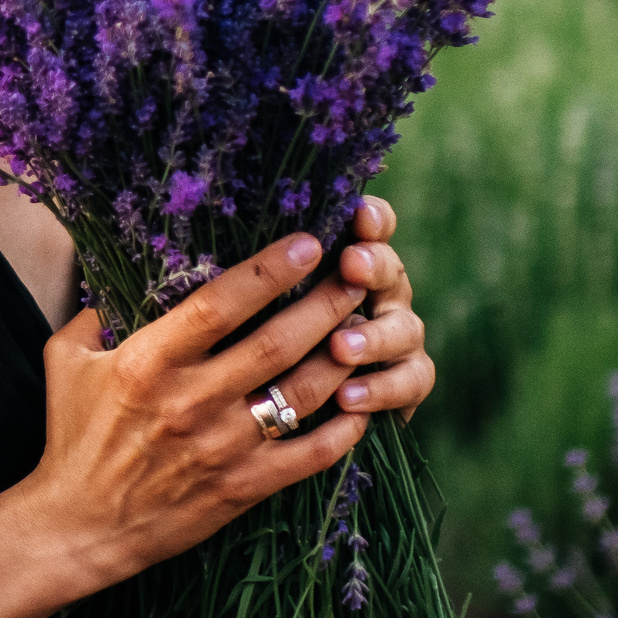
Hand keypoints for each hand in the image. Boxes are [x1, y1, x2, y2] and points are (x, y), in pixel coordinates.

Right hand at [28, 230, 373, 593]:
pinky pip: (310, 455)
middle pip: (276, 342)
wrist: (78, 525)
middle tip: (359, 274)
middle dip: (326, 304)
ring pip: (302, 393)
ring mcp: (221, 447)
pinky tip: (362, 403)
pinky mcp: (241, 488)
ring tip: (370, 327)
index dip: (268, 270)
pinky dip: (345, 430)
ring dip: (343, 357)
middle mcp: (190, 401)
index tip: (307, 242)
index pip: (218, 304)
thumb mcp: (66, 359)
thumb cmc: (73, 435)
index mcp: (147, 362)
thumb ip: (94, 311)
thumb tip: (120, 268)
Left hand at [266, 196, 433, 425]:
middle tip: (352, 265)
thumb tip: (210, 239)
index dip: (372, 218)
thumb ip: (249, 279)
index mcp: (350, 262)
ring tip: (341, 347)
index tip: (358, 213)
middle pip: (393, 272)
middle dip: (374, 265)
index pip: (372, 227)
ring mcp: (397, 341)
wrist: (309, 405)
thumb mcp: (246, 304)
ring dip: (373, 336)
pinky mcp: (403, 386)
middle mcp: (381, 295)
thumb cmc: (248, 343)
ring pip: (404, 330)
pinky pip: (408, 385)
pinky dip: (381, 391)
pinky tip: (348, 399)